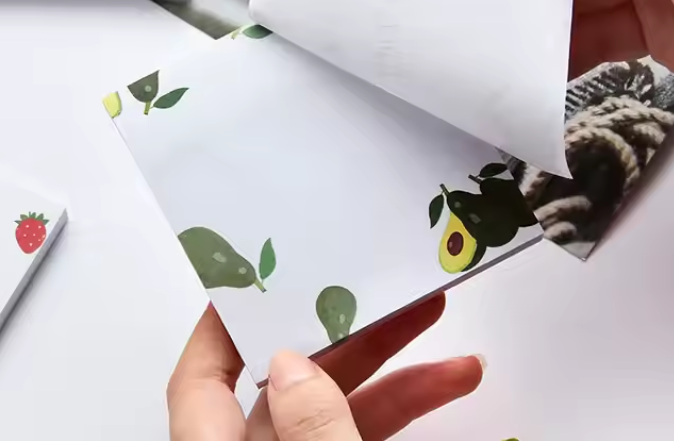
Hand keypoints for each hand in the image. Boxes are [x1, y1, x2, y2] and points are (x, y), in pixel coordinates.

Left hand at [167, 296, 482, 440]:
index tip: (261, 269)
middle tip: (384, 282)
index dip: (223, 319)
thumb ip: (310, 430)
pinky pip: (364, 432)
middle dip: (348, 326)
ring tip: (441, 322)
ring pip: (338, 403)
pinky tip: (450, 381)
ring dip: (395, 366)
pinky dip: (405, 406)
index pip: (201, 378)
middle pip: (289, 377)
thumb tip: (292, 364)